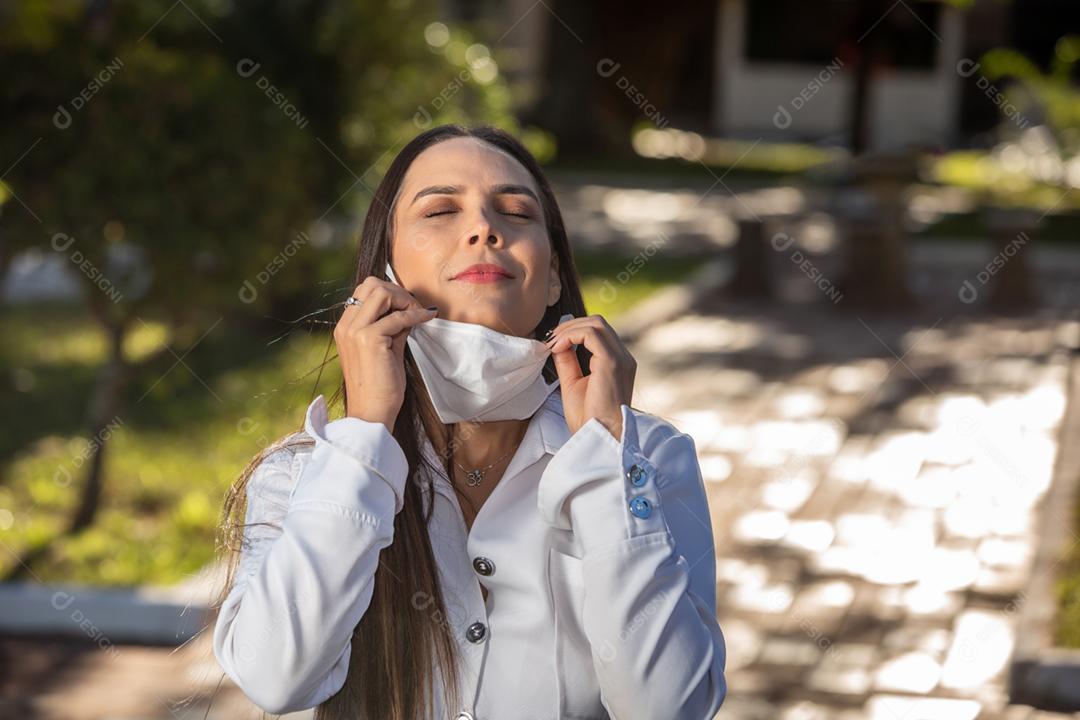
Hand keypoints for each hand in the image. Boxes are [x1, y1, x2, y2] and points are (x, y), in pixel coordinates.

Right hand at [334, 275, 437, 430]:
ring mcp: (355, 331)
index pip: (364, 290)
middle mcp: (346, 326)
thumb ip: (392, 327)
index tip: (408, 307)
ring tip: (419, 314)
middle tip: (415, 307)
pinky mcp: (369, 340)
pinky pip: (397, 316)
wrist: (372, 414)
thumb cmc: (379, 386)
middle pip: (371, 284)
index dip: (390, 293)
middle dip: (398, 291)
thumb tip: (409, 311)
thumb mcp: (385, 349)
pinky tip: (427, 319)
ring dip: (405, 300)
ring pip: (381, 292)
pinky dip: (415, 315)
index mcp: (345, 327)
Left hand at [546, 314, 635, 440]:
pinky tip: (557, 347)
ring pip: (596, 323)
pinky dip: (570, 335)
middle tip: (550, 339)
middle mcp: (623, 357)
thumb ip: (568, 362)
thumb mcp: (573, 384)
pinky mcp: (613, 362)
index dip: (573, 331)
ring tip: (552, 343)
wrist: (600, 438)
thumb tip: (557, 344)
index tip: (552, 343)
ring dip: (569, 329)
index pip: (597, 333)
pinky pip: (591, 334)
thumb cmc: (588, 419)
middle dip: (570, 326)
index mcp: (617, 363)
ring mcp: (620, 358)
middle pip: (598, 323)